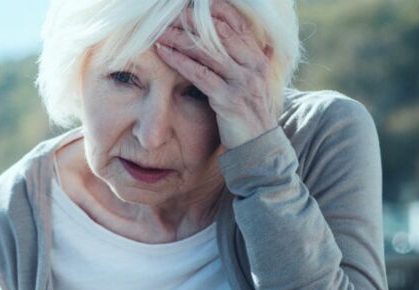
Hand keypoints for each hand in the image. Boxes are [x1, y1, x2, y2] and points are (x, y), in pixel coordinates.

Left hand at [153, 0, 278, 149]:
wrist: (260, 147)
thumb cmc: (252, 115)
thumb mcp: (256, 84)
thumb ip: (253, 63)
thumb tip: (259, 45)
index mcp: (258, 58)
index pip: (238, 24)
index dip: (216, 11)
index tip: (192, 5)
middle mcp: (253, 66)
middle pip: (219, 33)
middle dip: (192, 21)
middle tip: (168, 15)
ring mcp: (242, 82)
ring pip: (207, 51)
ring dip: (180, 38)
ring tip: (159, 31)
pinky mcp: (228, 99)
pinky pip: (200, 74)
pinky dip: (179, 61)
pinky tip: (163, 52)